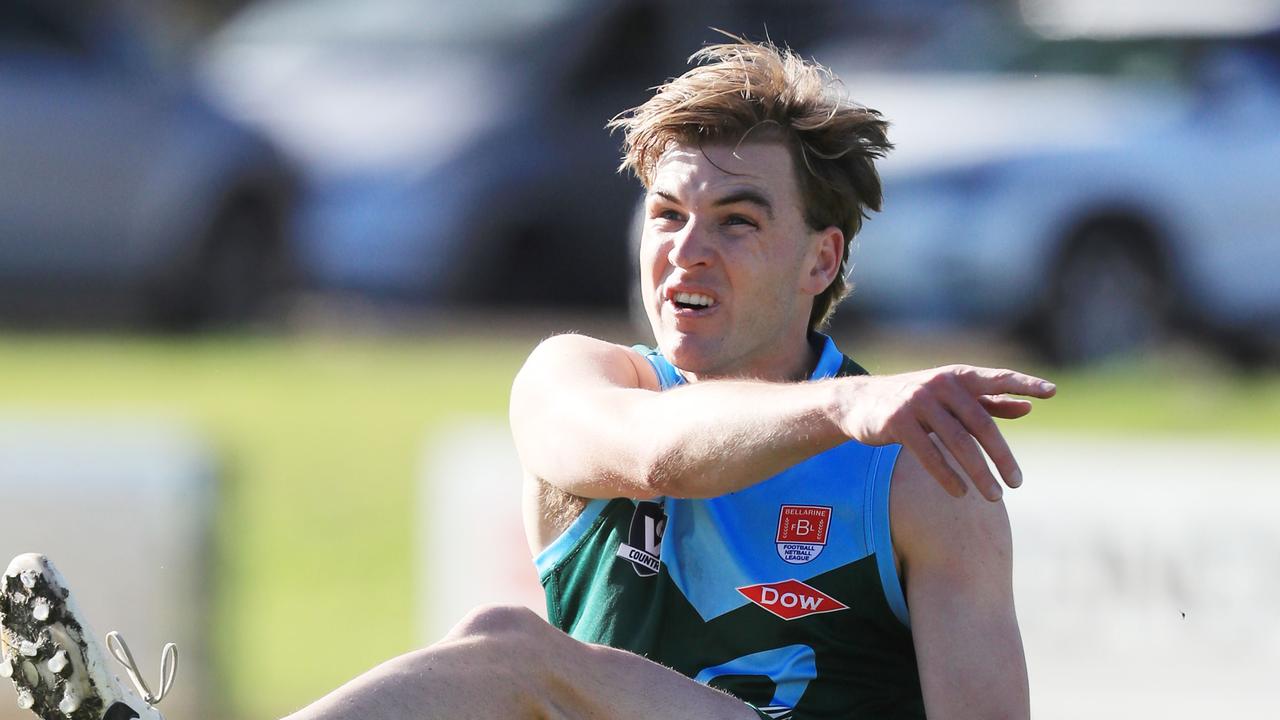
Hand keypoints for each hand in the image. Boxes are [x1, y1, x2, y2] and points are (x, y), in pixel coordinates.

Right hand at [838, 366, 1055, 500]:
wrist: (859, 402)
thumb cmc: (916, 400)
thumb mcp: (952, 398)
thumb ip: (989, 401)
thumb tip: (1029, 407)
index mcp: (958, 376)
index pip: (997, 378)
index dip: (1024, 383)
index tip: (1051, 392)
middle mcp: (940, 384)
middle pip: (981, 423)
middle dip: (1002, 456)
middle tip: (1017, 483)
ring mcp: (917, 401)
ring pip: (957, 442)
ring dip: (979, 472)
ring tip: (994, 496)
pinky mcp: (897, 421)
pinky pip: (928, 453)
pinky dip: (947, 475)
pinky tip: (960, 492)